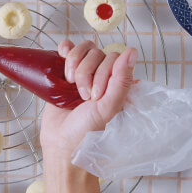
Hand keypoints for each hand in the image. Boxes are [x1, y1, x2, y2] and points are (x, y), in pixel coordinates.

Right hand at [41, 40, 136, 163]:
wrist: (60, 144)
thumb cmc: (87, 133)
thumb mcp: (108, 108)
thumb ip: (121, 81)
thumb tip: (131, 52)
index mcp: (116, 84)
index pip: (114, 59)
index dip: (103, 73)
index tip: (96, 96)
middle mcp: (101, 76)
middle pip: (96, 53)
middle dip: (86, 73)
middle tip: (83, 96)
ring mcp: (82, 73)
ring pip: (82, 49)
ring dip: (74, 63)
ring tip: (70, 83)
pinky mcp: (64, 72)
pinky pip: (67, 48)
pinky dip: (65, 48)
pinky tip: (61, 56)